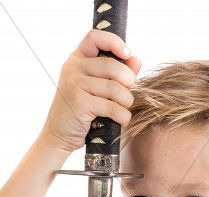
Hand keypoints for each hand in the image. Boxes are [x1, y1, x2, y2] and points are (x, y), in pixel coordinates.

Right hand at [41, 29, 141, 153]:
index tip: (127, 54)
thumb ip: (116, 73)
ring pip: (115, 89)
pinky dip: (123, 116)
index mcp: (77, 59)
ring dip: (127, 102)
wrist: (59, 134)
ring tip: (124, 109)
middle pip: (112, 66)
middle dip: (128, 82)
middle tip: (128, 95)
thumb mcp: (97, 88)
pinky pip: (112, 107)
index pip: (95, 37)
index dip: (114, 42)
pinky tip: (122, 120)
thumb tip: (136, 60)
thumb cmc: (82, 111)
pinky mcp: (79, 103)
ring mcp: (74, 85)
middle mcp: (73, 68)